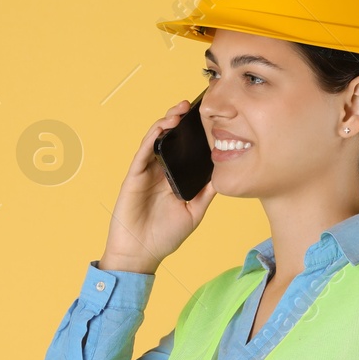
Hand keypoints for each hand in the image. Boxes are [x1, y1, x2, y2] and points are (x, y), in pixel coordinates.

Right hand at [98, 99, 218, 273]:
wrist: (141, 253)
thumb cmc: (164, 236)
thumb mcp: (194, 212)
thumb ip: (206, 192)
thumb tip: (224, 175)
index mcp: (174, 177)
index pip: (183, 149)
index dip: (192, 132)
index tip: (206, 118)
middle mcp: (159, 170)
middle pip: (169, 138)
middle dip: (179, 120)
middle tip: (191, 106)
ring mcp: (146, 172)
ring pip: (155, 139)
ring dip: (166, 122)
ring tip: (179, 111)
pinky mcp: (134, 176)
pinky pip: (143, 152)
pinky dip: (152, 138)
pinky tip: (162, 127)